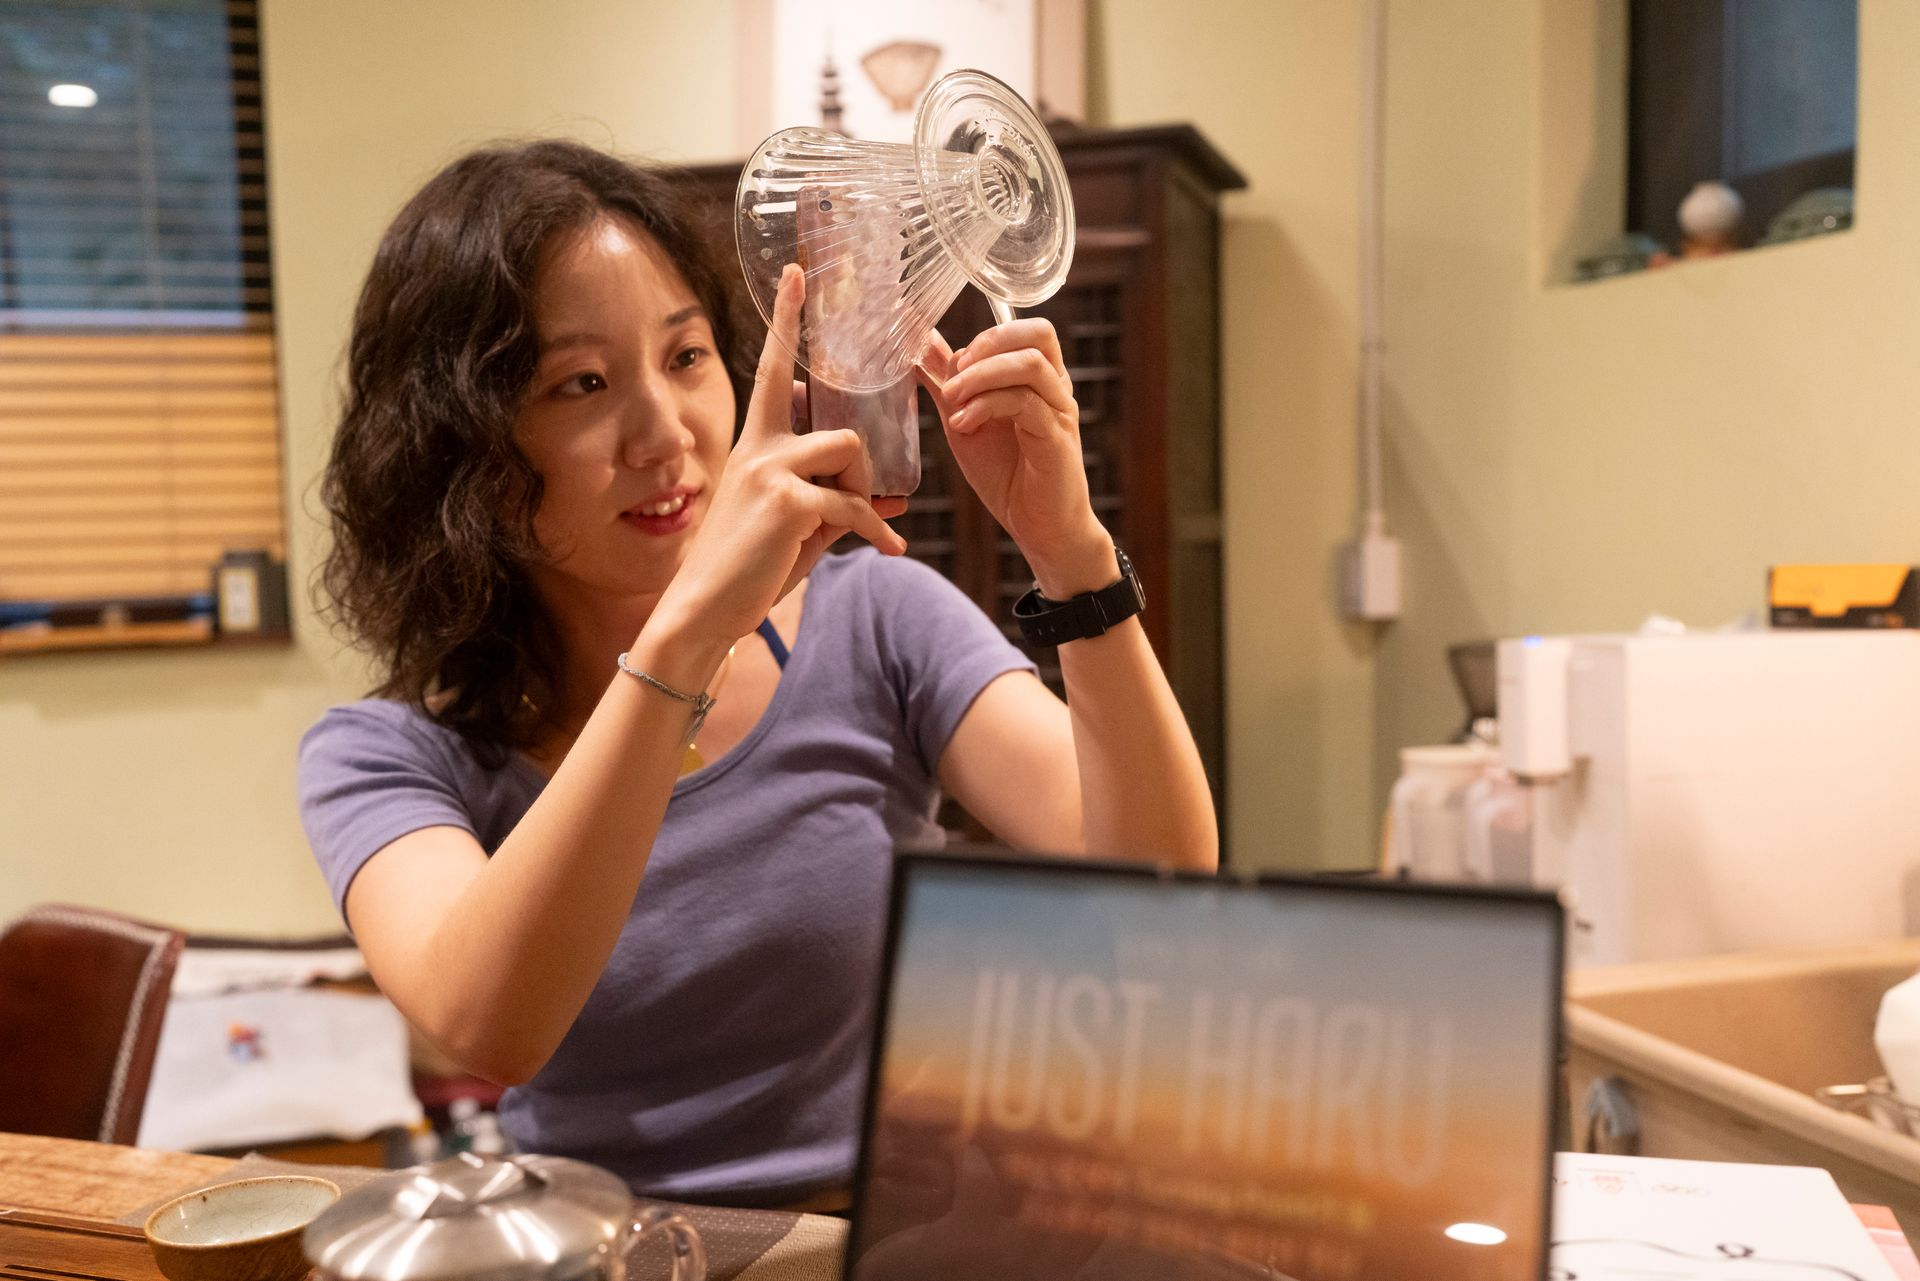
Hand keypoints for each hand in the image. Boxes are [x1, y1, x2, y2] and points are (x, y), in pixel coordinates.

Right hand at [657, 265, 907, 644]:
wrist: (706, 609)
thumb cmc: (749, 569)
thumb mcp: (796, 527)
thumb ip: (836, 503)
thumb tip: (893, 501)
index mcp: (756, 443)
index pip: (776, 369)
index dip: (789, 320)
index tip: (800, 274)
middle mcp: (760, 446)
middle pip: (838, 420)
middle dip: (864, 458)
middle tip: (870, 500)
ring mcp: (771, 469)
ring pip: (850, 453)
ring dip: (866, 492)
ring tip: (865, 525)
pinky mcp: (787, 501)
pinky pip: (853, 505)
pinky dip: (875, 529)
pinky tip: (887, 550)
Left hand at [917, 320, 1115, 596]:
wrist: (1039, 528)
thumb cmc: (1008, 476)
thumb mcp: (965, 422)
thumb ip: (947, 383)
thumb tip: (922, 344)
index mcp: (1038, 380)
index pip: (1024, 329)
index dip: (983, 337)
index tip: (950, 366)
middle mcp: (1055, 389)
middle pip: (1038, 333)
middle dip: (988, 345)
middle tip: (955, 374)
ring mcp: (1059, 412)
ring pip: (1029, 364)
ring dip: (982, 376)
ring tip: (952, 400)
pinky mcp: (1056, 438)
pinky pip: (1026, 403)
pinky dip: (987, 406)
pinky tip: (964, 425)